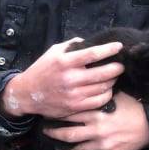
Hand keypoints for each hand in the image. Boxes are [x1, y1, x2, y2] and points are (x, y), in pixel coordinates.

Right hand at [0, 39, 123, 119]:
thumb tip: (90, 42)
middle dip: (117, 67)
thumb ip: (72, 45)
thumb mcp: (53, 52)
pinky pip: (99, 101)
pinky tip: (107, 89)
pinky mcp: (75, 107)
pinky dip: (107, 94)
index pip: (93, 54)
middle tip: (121, 64)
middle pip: (103, 73)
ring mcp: (73, 94)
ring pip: (104, 87)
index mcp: (65, 62)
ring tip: (115, 76)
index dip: (109, 49)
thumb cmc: (42, 70)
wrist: (26, 94)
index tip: (119, 46)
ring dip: (113, 80)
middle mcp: (70, 78)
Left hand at [42, 92, 148, 149]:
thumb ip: (100, 94)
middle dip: (53, 133)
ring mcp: (101, 145)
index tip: (50, 111)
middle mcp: (96, 131)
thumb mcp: (117, 96)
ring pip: (75, 148)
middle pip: (67, 134)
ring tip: (56, 144)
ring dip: (64, 146)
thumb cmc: (135, 108)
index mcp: (97, 114)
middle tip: (45, 130)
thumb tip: (88, 84)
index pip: (70, 114)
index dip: (58, 113)